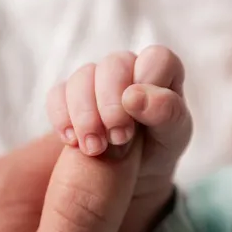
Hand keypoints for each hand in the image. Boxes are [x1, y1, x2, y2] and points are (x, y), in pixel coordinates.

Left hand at [0, 134, 143, 231]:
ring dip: (72, 214)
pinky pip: (23, 202)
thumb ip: (84, 210)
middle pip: (66, 158)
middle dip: (96, 196)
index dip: (121, 167)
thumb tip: (121, 134)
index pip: (85, 136)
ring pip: (47, 181)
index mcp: (2, 181)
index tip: (124, 220)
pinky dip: (47, 225)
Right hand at [47, 45, 190, 195]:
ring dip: (86, 114)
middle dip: (112, 102)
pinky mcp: (68, 97)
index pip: (156, 58)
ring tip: (94, 148)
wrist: (132, 173)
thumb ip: (166, 112)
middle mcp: (127, 70)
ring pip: (82, 77)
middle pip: (114, 65)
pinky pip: (57, 95)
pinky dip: (63, 118)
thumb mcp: (174, 135)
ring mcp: (95, 80)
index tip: (138, 110)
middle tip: (118, 138)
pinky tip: (73, 142)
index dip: (148, 79)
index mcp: (160, 72)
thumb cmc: (159, 146)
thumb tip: (134, 97)